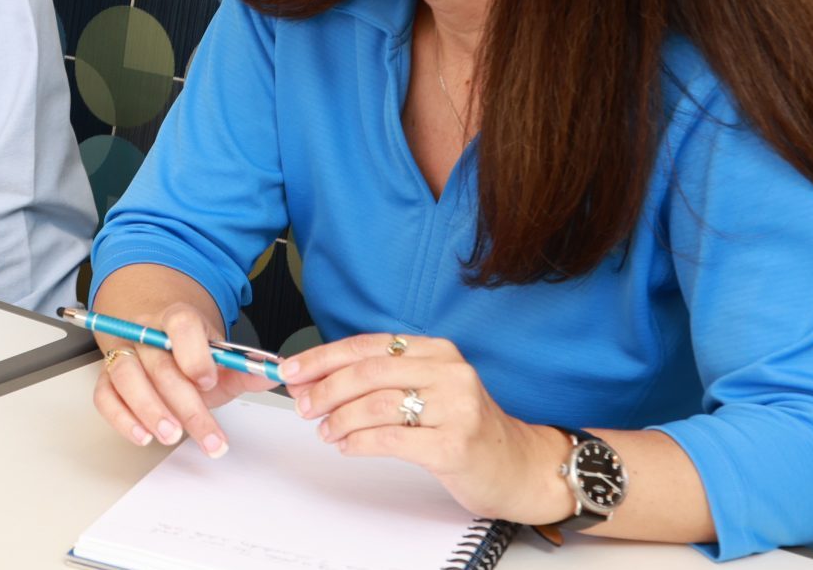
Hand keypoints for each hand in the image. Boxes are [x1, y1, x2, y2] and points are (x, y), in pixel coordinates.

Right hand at [89, 299, 272, 456]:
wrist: (153, 332)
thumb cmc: (188, 350)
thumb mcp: (219, 354)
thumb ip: (245, 367)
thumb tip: (274, 374)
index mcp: (176, 318)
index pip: (181, 326)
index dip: (194, 354)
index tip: (209, 382)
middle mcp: (144, 332)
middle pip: (160, 365)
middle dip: (185, 405)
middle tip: (208, 436)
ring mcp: (122, 352)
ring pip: (126, 376)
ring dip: (149, 409)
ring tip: (172, 436)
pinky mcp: (107, 377)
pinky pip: (104, 395)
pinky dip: (121, 418)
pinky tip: (143, 435)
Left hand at [282, 333, 575, 522]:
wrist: (520, 467)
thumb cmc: (465, 428)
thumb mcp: (427, 390)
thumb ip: (379, 381)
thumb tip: (314, 380)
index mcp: (437, 351)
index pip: (367, 346)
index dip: (323, 358)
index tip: (292, 370)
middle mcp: (449, 373)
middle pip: (368, 372)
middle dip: (326, 389)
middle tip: (304, 405)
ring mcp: (456, 408)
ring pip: (377, 405)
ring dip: (340, 419)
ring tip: (327, 431)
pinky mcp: (455, 444)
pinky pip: (392, 440)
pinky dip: (360, 443)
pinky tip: (348, 447)